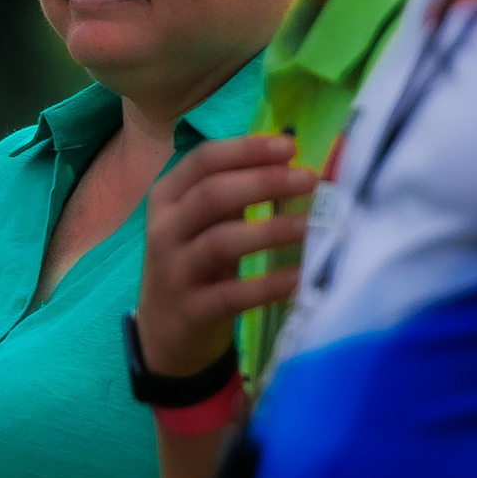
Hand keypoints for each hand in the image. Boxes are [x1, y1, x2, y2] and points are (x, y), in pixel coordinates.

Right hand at [136, 134, 316, 377]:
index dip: (247, 150)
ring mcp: (174, 271)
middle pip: (211, 195)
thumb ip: (233, 192)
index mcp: (167, 198)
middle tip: (309, 180)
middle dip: (264, 183)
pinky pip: (234, 293)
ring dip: (271, 230)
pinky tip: (301, 276)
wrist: (165, 330)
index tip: (291, 147)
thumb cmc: (196, 262)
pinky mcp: (192, 309)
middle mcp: (164, 230)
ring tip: (312, 225)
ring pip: (221, 242)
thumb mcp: (202, 222)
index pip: (203, 161)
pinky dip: (270, 284)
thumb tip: (290, 161)